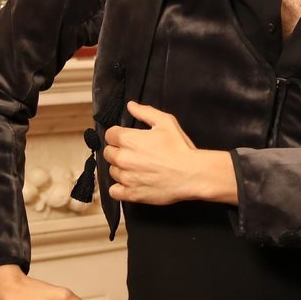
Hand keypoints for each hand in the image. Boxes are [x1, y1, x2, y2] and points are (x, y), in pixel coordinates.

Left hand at [103, 100, 233, 205]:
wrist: (192, 174)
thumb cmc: (180, 148)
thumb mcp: (166, 122)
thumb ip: (145, 112)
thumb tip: (131, 106)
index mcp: (128, 139)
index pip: (109, 134)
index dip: (119, 135)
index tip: (128, 139)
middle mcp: (123, 158)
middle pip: (108, 153)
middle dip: (118, 151)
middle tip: (135, 154)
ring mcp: (126, 177)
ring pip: (112, 171)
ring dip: (121, 169)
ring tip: (137, 168)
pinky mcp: (131, 194)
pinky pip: (114, 191)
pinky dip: (120, 188)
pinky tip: (131, 183)